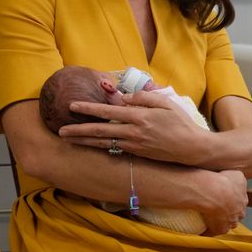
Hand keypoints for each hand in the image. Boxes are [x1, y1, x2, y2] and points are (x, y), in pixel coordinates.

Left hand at [57, 91, 208, 165]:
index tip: (72, 105)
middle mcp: (133, 132)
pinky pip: (114, 149)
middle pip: (100, 131)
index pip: (108, 111)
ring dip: (83, 142)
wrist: (192, 148)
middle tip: (60, 131)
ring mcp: (134, 145)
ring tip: (68, 139)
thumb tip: (125, 97)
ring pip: (103, 143)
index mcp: (139, 116)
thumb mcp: (165, 102)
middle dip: (78, 130)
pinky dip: (99, 147)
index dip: (89, 108)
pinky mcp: (137, 154)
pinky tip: (89, 146)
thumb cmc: (180, 122)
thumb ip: (143, 97)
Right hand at [200, 170, 247, 235]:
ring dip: (219, 222)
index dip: (232, 201)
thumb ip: (240, 179)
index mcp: (243, 200)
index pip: (239, 203)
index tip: (224, 199)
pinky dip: (207, 231)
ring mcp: (230, 223)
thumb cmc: (224, 181)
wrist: (213, 192)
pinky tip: (201, 229)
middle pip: (234, 215)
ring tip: (208, 217)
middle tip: (216, 207)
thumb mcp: (237, 174)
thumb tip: (238, 181)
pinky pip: (212, 232)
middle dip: (228, 213)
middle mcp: (239, 213)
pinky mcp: (219, 230)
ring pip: (225, 225)